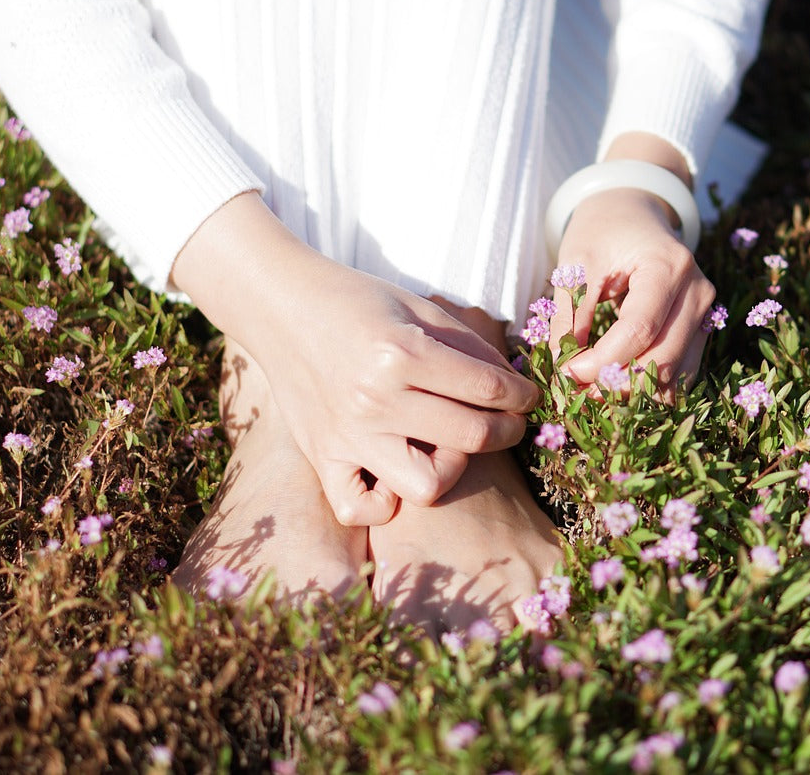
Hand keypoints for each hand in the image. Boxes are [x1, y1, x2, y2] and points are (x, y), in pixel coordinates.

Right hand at [172, 193, 540, 525]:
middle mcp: (376, 401)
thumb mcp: (419, 307)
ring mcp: (347, 436)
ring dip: (452, 468)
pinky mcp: (323, 457)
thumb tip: (512, 384)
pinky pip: (359, 508)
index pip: (488, 390)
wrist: (280, 306)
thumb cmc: (356, 301)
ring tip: (451, 445)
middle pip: (471, 438)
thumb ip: (470, 346)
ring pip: (427, 486)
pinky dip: (384, 502)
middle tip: (510, 420)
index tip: (529, 396)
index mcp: (402, 355)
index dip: (522, 395)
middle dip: (507, 430)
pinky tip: (396, 473)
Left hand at [549, 188, 716, 396]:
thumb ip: (571, 315)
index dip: (603, 360)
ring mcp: (705, 313)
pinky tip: (615, 392)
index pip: (640, 329)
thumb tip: (562, 369)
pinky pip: (680, 372)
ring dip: (632, 394)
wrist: (633, 213)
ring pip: (676, 374)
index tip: (566, 373)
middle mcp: (697, 292)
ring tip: (590, 397)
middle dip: (616, 384)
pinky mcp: (700, 329)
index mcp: (668, 266)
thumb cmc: (602, 232)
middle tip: (574, 394)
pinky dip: (649, 388)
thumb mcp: (577, 262)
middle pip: (662, 357)